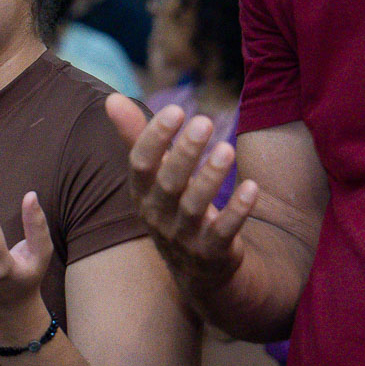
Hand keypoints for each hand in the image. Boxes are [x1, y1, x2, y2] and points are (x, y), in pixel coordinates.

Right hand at [105, 94, 258, 296]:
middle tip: (204, 121)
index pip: (141, 164)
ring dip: (211, 178)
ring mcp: (184, 237)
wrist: (195, 267)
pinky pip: (224, 232)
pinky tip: (253, 188)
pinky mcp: (213, 253)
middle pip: (168, 183)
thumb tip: (111, 98)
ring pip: (195, 207)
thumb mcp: (154, 174)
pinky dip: (237, 211)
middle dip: (185, 153)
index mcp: (142, 192)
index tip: (176, 110)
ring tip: (227, 149)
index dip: (155, 137)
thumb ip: (137, 136)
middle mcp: (158, 215)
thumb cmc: (171, 205)